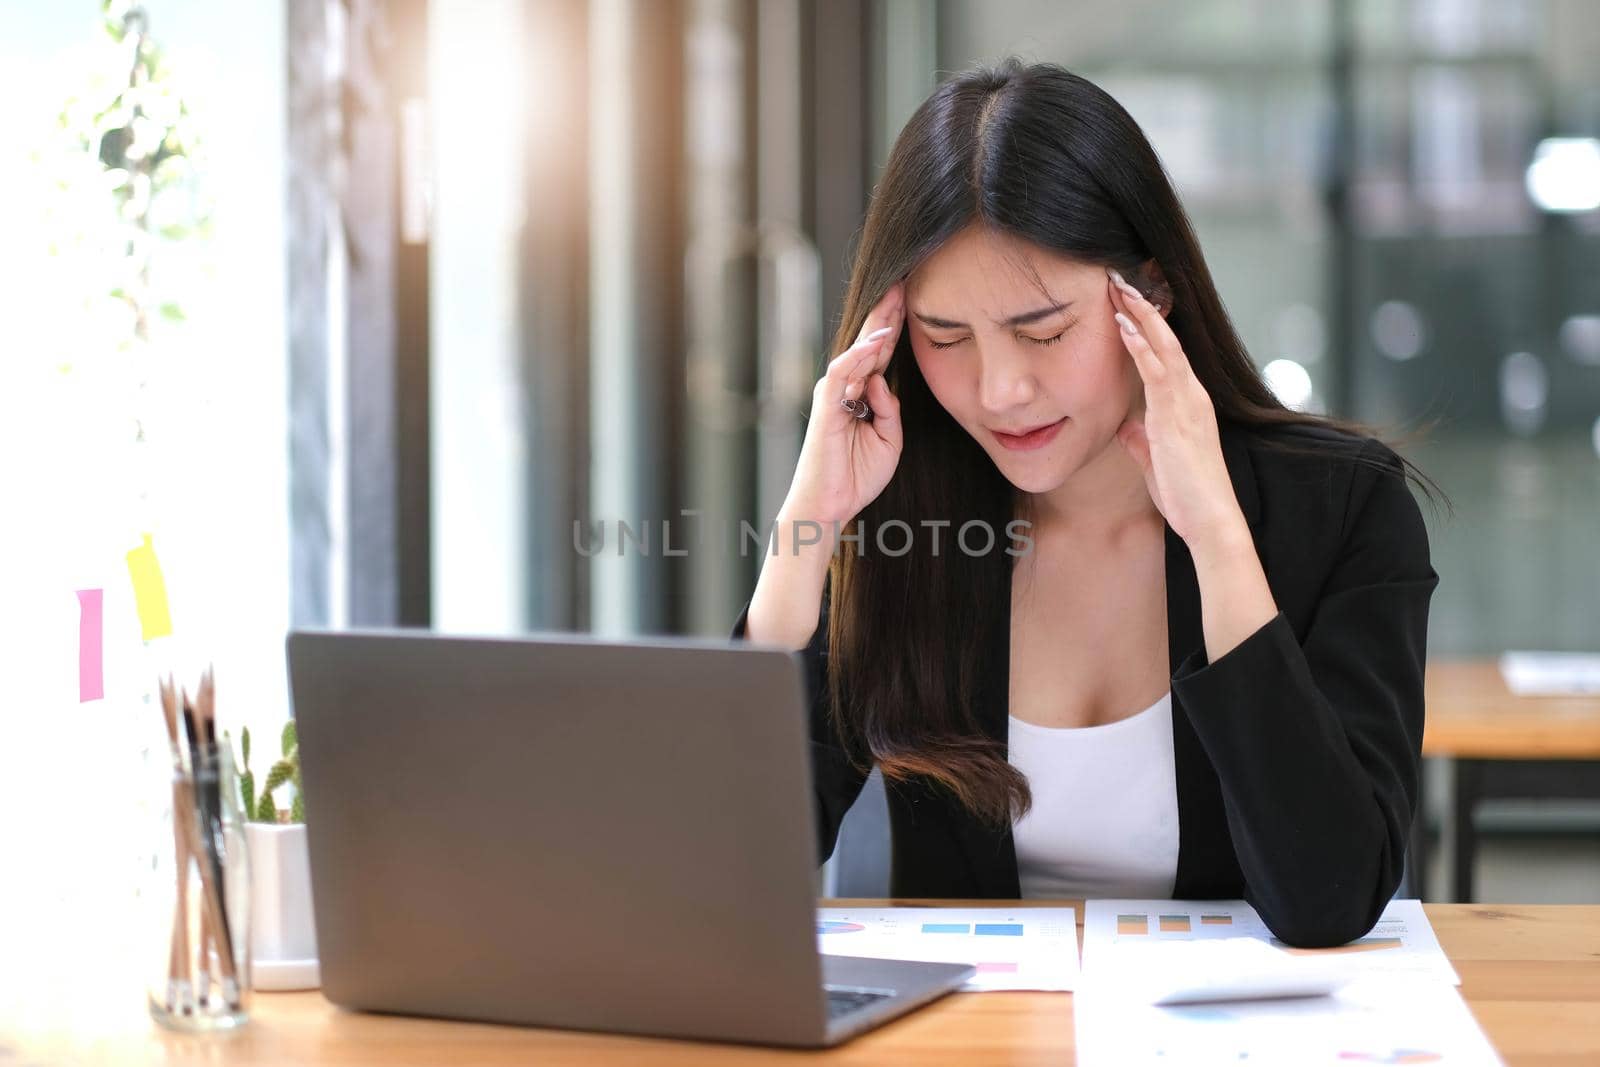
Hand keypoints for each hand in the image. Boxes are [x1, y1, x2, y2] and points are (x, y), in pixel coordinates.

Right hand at [782, 281, 905, 527]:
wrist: (830, 506)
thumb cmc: (855, 477)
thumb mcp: (888, 441)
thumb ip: (890, 410)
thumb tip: (883, 383)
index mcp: (860, 396)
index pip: (880, 355)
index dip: (896, 329)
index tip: (913, 302)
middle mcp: (845, 389)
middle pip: (868, 344)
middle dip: (886, 314)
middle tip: (904, 283)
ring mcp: (833, 396)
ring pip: (856, 351)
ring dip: (875, 324)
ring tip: (894, 298)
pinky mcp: (825, 407)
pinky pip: (842, 372)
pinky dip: (859, 354)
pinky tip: (878, 338)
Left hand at [1106, 268, 1247, 550]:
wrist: (1210, 519)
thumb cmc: (1186, 495)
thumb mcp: (1156, 462)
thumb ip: (1143, 441)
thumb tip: (1126, 429)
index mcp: (1187, 403)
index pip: (1166, 353)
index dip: (1147, 325)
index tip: (1124, 301)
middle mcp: (1191, 395)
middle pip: (1166, 339)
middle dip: (1142, 307)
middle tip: (1118, 279)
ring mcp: (1187, 402)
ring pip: (1164, 346)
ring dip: (1139, 315)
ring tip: (1117, 287)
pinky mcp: (1177, 415)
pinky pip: (1158, 371)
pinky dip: (1140, 346)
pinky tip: (1123, 326)